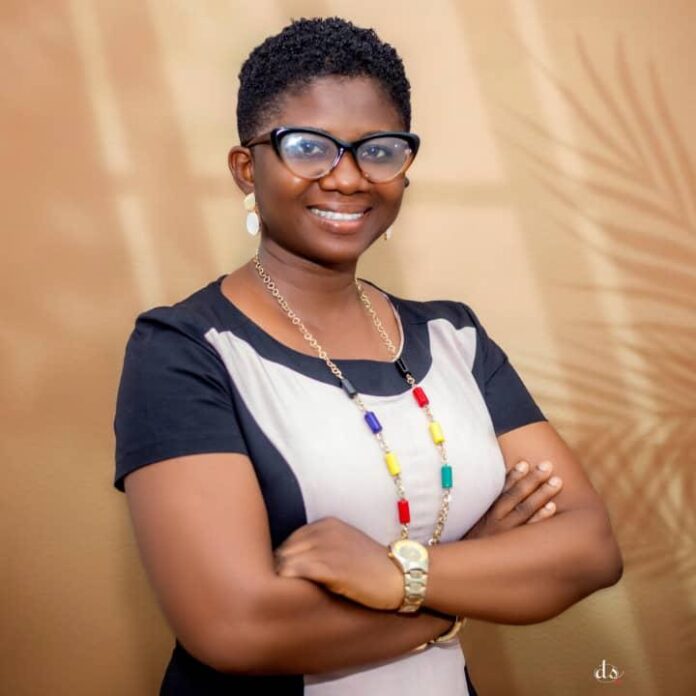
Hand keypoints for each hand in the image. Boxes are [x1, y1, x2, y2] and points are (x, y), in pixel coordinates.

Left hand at [274, 517, 402, 610]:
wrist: (399, 576)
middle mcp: (323, 531)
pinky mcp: (329, 567)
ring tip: (287, 595)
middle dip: (281, 568)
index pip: (290, 540)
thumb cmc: (371, 566)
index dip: (286, 560)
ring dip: (282, 578)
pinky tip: (294, 595)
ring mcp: (325, 548)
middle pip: (283, 549)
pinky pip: (295, 571)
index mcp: (326, 524)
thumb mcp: (345, 544)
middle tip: (284, 590)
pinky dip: (289, 582)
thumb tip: (292, 560)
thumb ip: (321, 545)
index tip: (290, 578)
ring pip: (285, 560)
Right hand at [464, 460, 562, 539]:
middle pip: (516, 496)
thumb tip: (497, 491)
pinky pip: (530, 530)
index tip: (525, 463)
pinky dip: (541, 518)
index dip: (513, 476)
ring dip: (542, 494)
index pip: (501, 490)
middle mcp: (495, 521)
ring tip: (557, 481)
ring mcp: (505, 535)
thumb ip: (483, 509)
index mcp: (484, 513)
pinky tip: (553, 507)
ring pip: (525, 510)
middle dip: (532, 479)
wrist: (465, 568)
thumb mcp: (470, 526)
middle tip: (548, 465)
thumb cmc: (471, 546)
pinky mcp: (514, 548)